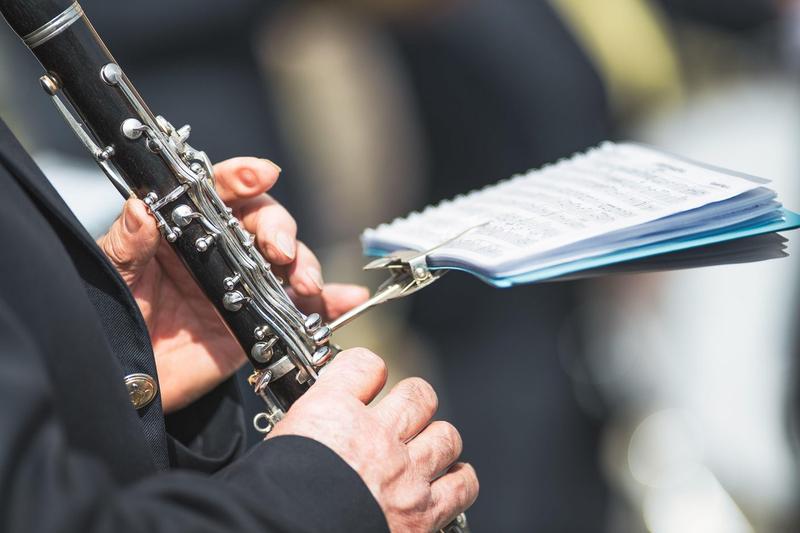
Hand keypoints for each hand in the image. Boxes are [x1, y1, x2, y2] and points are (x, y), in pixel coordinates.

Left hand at [98, 157, 368, 412]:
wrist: (131, 383)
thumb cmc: (117, 320)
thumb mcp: (116, 275)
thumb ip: (129, 242)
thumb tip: (141, 207)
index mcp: (186, 230)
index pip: (218, 192)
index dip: (242, 177)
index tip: (261, 175)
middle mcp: (222, 251)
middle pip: (265, 222)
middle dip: (280, 229)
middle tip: (279, 249)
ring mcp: (246, 286)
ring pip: (290, 261)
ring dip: (306, 265)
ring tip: (304, 283)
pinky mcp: (262, 322)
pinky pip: (302, 308)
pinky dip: (330, 302)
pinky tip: (348, 299)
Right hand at [270, 348, 478, 531]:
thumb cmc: (273, 500)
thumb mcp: (276, 446)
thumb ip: (307, 429)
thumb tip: (313, 431)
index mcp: (331, 413)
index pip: (364, 364)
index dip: (367, 370)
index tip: (367, 378)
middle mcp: (375, 436)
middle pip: (418, 395)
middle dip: (413, 402)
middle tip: (403, 415)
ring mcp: (404, 475)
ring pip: (446, 435)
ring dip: (437, 440)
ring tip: (426, 450)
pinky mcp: (423, 514)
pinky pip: (461, 485)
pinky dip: (458, 482)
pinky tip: (447, 483)